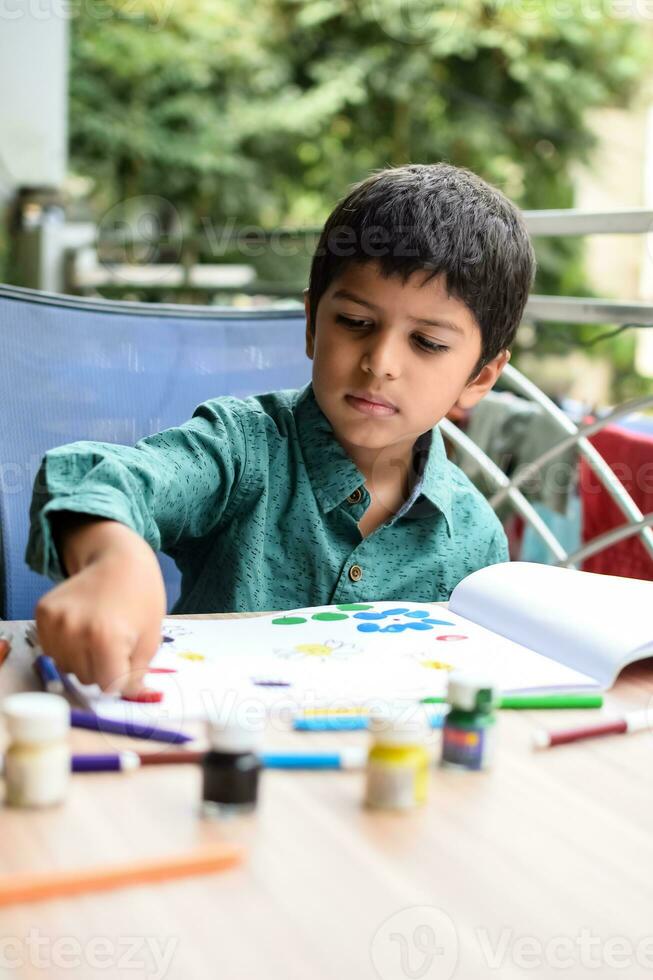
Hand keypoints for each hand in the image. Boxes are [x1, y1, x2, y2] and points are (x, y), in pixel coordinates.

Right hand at [35, 520, 165, 693]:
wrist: (118, 559)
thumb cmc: (142, 598)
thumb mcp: (151, 638)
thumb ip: (137, 675)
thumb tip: (129, 699)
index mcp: (107, 638)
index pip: (109, 686)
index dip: (122, 674)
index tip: (128, 654)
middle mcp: (75, 631)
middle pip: (87, 679)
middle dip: (104, 667)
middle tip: (116, 637)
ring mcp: (55, 622)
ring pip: (68, 667)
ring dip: (84, 659)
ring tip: (99, 630)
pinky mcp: (42, 614)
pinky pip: (53, 651)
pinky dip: (67, 646)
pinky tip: (82, 625)